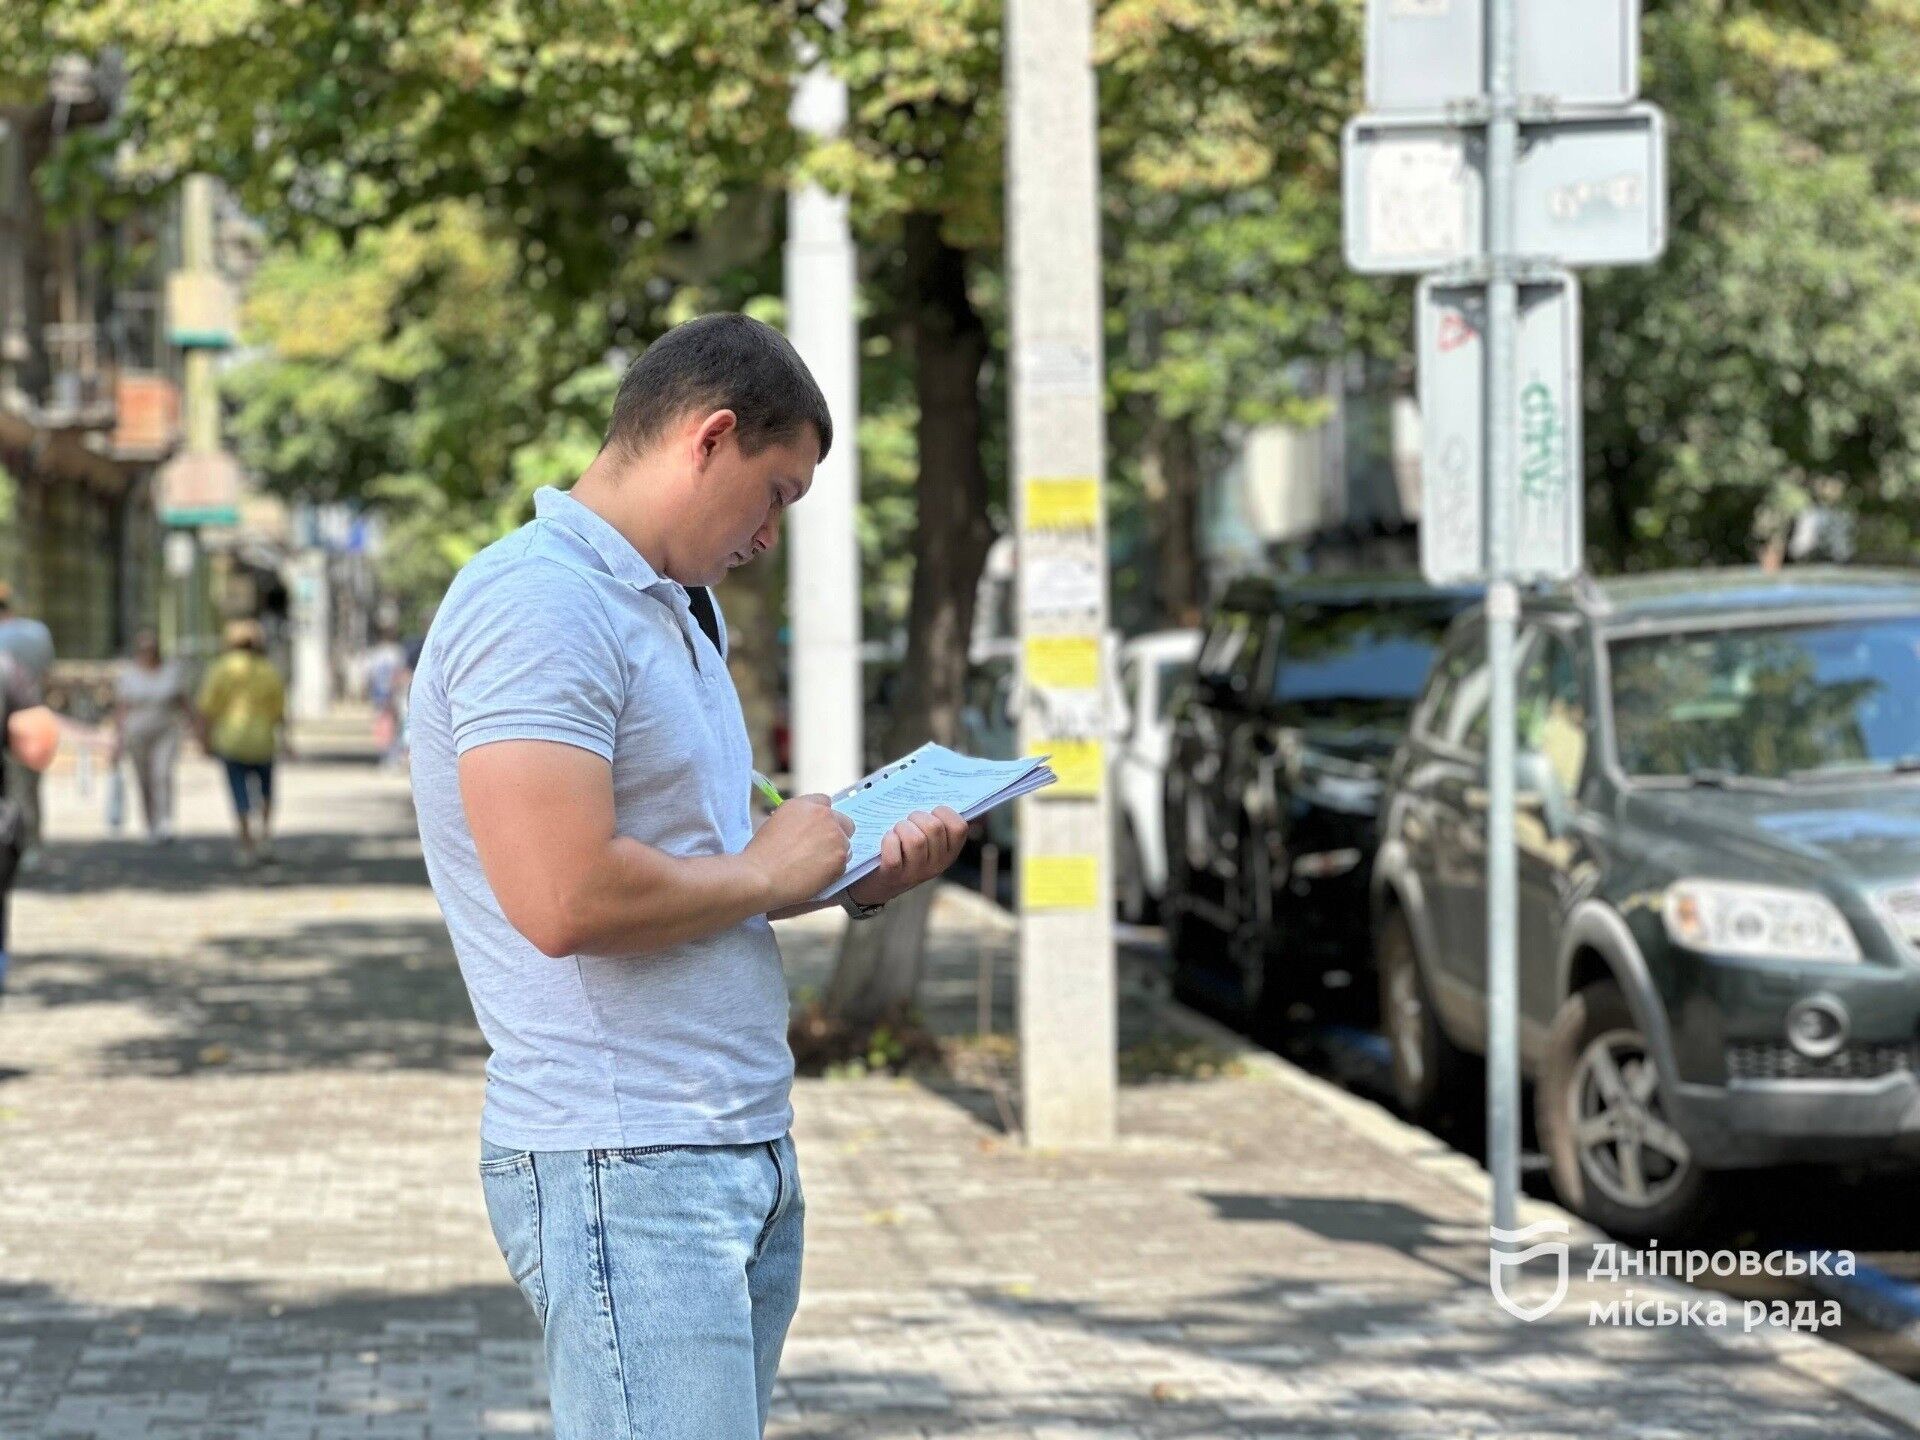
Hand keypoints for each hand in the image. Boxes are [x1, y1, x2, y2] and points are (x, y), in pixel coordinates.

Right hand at [743, 793, 856, 909]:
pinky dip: (833, 871)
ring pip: (845, 845)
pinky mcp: (840, 858)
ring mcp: (835, 836)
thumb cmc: (760, 854)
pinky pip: (843, 864)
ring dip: (834, 854)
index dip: (822, 817)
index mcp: (804, 805)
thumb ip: (797, 820)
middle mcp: (823, 816)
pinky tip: (815, 877)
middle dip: (836, 834)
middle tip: (822, 850)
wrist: (760, 876)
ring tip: (813, 867)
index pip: (825, 802)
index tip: (818, 829)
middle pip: (844, 822)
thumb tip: (806, 828)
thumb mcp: (775, 822)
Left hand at [846, 805, 968, 907]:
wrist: (875, 883)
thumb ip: (933, 821)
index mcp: (949, 852)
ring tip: (896, 830)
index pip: (960, 827)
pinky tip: (886, 839)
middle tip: (907, 821)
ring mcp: (916, 873)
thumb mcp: (924, 840)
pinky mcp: (894, 876)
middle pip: (934, 828)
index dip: (944, 812)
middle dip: (917, 816)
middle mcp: (937, 864)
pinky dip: (888, 841)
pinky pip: (894, 855)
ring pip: (916, 840)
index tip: (931, 812)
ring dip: (901, 827)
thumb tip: (938, 787)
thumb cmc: (901, 850)